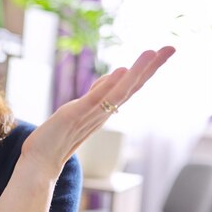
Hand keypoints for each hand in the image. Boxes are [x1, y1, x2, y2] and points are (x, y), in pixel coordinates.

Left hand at [21, 46, 175, 174]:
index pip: (129, 87)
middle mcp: (102, 113)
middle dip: (151, 68)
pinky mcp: (74, 116)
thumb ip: (97, 95)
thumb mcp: (79, 109)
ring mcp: (89, 115)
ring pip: (118, 91)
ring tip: (152, 53)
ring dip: (136, 72)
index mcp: (103, 111)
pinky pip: (95, 100)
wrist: (40, 163)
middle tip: (171, 48)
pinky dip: (108, 86)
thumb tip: (112, 77)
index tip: (164, 51)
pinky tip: (121, 71)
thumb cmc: (57, 138)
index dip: (146, 70)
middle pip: (131, 87)